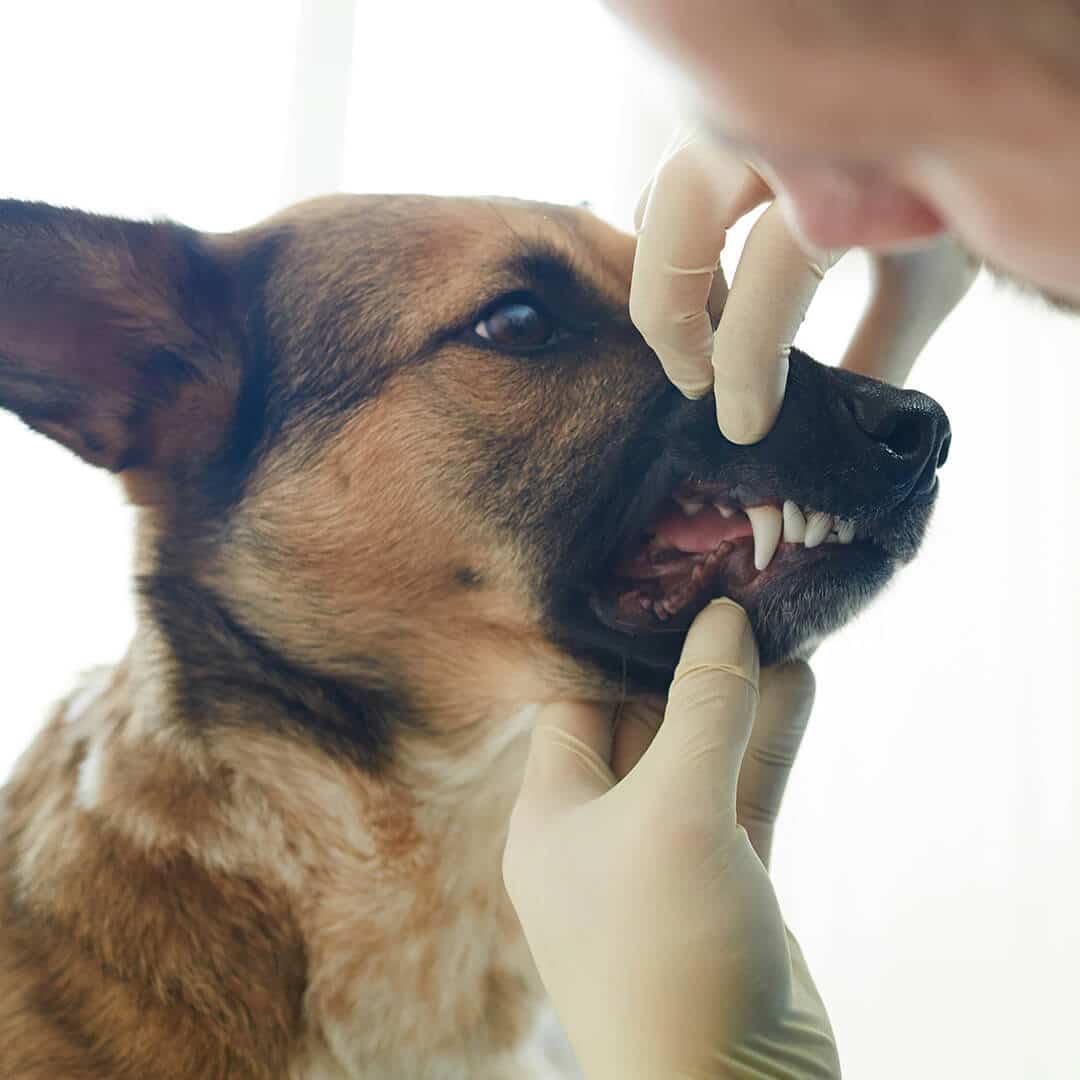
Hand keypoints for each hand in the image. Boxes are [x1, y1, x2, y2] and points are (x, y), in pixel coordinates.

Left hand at [503, 600, 840, 1079]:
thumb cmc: (667, 954)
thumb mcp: (676, 813)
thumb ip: (702, 709)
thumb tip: (723, 617)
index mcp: (552, 816)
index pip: (573, 702)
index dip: (612, 644)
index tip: (658, 585)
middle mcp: (601, 831)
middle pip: (644, 720)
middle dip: (687, 661)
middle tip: (731, 589)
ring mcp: (668, 858)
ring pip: (704, 752)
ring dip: (740, 694)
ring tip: (778, 620)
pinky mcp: (729, 882)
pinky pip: (746, 791)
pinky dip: (770, 738)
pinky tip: (801, 679)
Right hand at [630, 127, 978, 443]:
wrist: (958, 104)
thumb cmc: (953, 192)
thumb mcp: (928, 279)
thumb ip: (875, 353)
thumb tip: (827, 433)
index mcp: (851, 154)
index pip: (772, 270)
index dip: (747, 364)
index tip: (743, 424)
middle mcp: (780, 114)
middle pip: (674, 224)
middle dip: (672, 320)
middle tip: (695, 384)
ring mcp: (743, 105)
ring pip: (659, 201)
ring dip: (669, 279)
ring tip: (708, 338)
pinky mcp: (719, 112)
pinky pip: (666, 181)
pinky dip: (674, 240)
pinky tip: (713, 288)